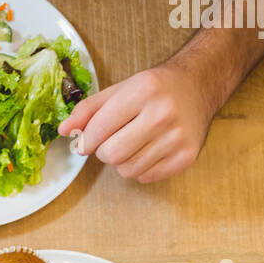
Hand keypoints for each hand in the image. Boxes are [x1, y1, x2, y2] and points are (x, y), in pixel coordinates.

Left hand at [59, 57, 213, 182]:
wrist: (198, 85)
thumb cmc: (155, 88)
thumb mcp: (120, 90)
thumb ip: (89, 110)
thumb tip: (64, 131)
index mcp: (144, 90)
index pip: (99, 130)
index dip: (86, 141)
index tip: (85, 142)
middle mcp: (163, 114)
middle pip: (111, 155)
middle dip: (104, 151)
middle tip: (112, 140)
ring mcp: (177, 138)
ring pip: (127, 170)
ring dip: (122, 161)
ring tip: (133, 142)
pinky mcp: (186, 157)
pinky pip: (145, 177)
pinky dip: (140, 168)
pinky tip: (149, 149)